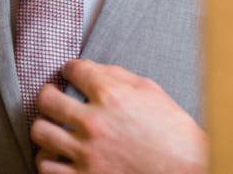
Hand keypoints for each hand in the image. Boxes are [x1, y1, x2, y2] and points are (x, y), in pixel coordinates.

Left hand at [31, 59, 206, 173]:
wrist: (193, 173)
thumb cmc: (175, 134)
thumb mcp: (152, 93)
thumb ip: (118, 75)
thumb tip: (90, 69)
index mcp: (112, 96)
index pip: (73, 69)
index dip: (70, 68)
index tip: (71, 73)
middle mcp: (94, 122)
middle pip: (46, 99)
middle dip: (49, 95)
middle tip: (54, 98)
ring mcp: (87, 153)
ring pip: (40, 132)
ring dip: (46, 128)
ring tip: (54, 129)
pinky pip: (46, 167)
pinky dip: (49, 160)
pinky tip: (59, 156)